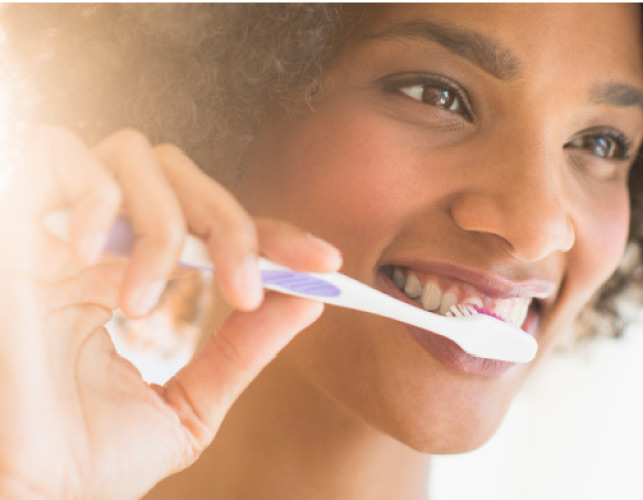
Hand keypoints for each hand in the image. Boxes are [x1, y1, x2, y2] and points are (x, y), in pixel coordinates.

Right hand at [0, 127, 340, 499]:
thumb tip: (307, 301)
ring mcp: (56, 229)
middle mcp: (99, 245)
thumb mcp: (187, 404)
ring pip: (132, 155)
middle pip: (183, 176)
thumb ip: (242, 351)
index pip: (215, 227)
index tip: (325, 263)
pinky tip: (90, 261)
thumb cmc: (84, 460)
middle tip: (244, 288)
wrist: (20, 497)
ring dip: (161, 223)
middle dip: (230, 226)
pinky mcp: (12, 227)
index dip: (272, 234)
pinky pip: (52, 152)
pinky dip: (91, 197)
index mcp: (133, 278)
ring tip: (144, 303)